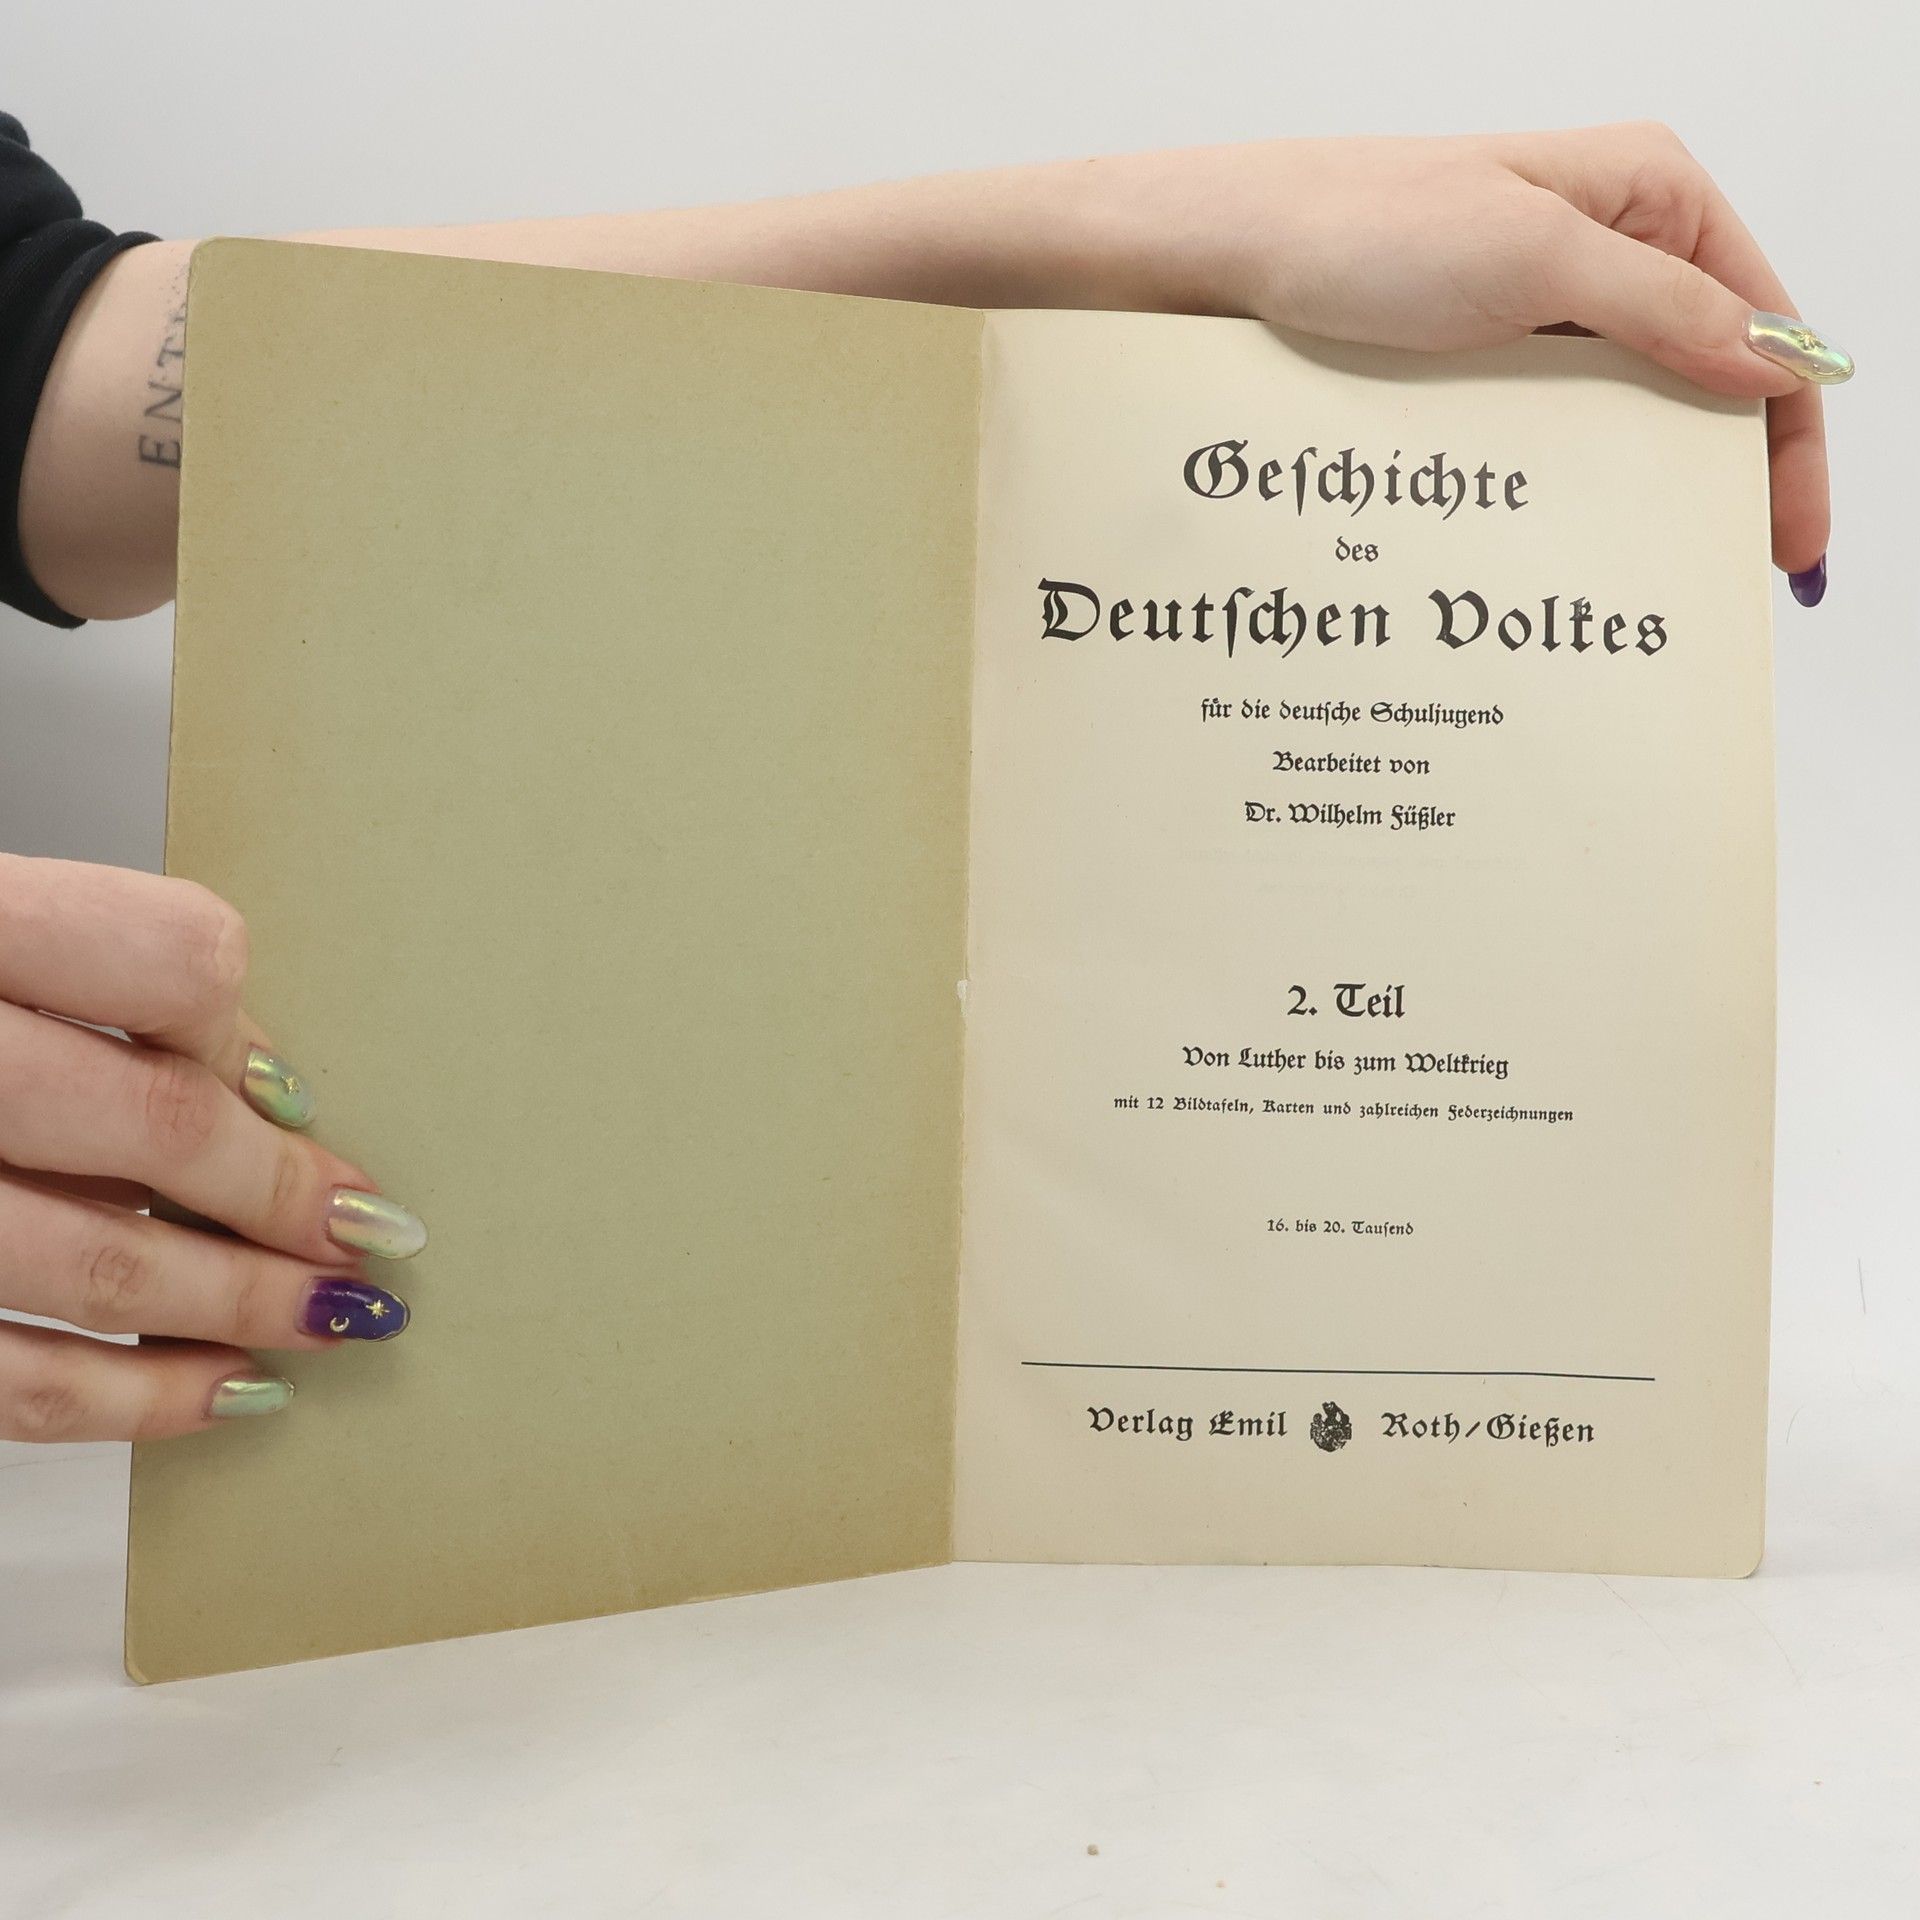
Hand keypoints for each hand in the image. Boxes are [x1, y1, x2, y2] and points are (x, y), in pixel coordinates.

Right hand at [0, 854, 424, 1440]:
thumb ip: (89, 986)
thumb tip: (264, 1089)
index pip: (174, 958)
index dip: (254, 1037)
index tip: (304, 1099)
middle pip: (157, 1127)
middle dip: (285, 1198)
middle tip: (368, 1237)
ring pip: (96, 1266)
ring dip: (241, 1308)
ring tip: (327, 1321)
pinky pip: (12, 1382)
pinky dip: (138, 1399)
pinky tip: (223, 1395)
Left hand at [1090, 123, 1843, 590]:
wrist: (1211, 260)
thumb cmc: (1355, 229)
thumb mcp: (1533, 262)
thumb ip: (1663, 313)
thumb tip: (1776, 364)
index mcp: (1646, 195)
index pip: (1762, 327)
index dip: (1783, 442)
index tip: (1781, 546)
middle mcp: (1600, 244)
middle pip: (1697, 378)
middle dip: (1710, 478)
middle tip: (1703, 583)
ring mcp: (1530, 301)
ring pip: (1617, 412)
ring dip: (1632, 489)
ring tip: (1632, 577)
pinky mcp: (1467, 349)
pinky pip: (1540, 425)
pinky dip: (1557, 481)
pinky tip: (1554, 539)